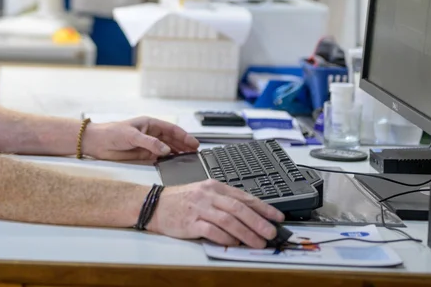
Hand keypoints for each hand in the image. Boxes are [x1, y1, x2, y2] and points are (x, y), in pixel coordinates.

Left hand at [81, 116, 198, 160]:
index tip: (194, 143)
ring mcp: (148, 145)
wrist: (97, 143)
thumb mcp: (132, 135)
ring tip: (188, 159)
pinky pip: (159, 157)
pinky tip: (174, 163)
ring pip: (167, 149)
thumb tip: (166, 149)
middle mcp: (151, 134)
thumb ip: (150, 143)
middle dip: (184, 145)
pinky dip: (167, 160)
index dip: (184, 136)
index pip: (171, 129)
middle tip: (195, 153)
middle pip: (172, 140)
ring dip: (178, 153)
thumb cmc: (112, 132)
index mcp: (150, 124)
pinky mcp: (143, 155)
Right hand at [147, 179, 283, 247]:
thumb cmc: (179, 200)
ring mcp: (199, 208)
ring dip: (246, 233)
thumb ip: (224, 201)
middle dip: (259, 222)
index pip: (243, 196)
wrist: (153, 204)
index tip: (277, 217)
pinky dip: (226, 238)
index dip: (263, 207)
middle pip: (239, 208)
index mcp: (214, 186)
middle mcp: (208, 195)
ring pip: (229, 220)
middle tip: (271, 233)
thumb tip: (250, 215)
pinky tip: (235, 243)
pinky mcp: (190, 222)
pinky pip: (212, 230)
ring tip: (258, 242)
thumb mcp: (204, 193)